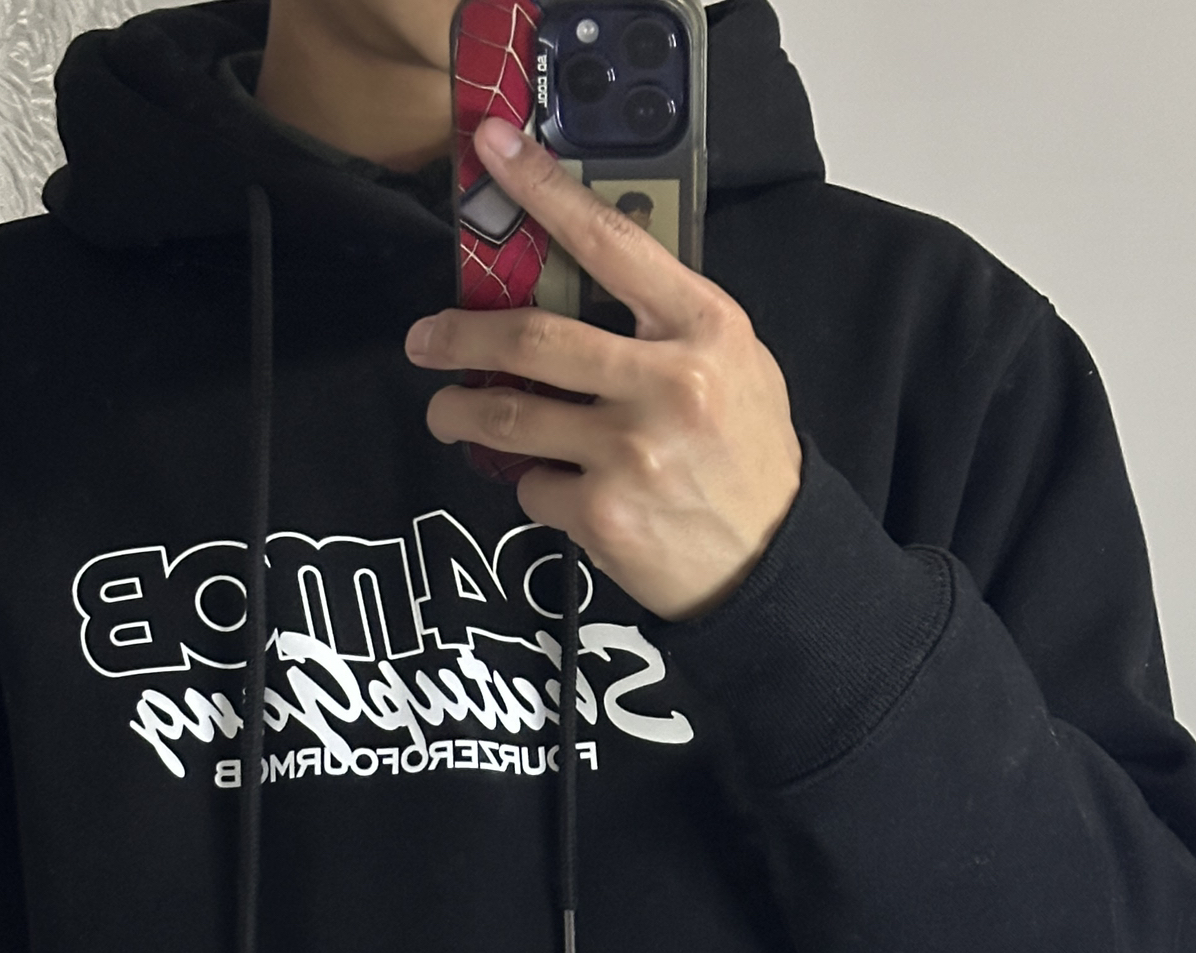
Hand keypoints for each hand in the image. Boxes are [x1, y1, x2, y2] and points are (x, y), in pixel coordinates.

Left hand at [406, 117, 800, 620]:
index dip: (544, 190)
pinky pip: (534, 487)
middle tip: (424, 339)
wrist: (771, 558)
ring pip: (510, 418)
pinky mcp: (604, 516)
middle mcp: (668, 385)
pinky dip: (534, 485)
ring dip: (461, 413)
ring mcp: (631, 454)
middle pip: (532, 340)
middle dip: (459, 337)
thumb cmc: (743, 452)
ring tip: (449, 413)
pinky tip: (558, 489)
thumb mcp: (732, 362)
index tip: (489, 152)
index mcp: (703, 328)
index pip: (611, 241)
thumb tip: (569, 281)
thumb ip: (662, 321)